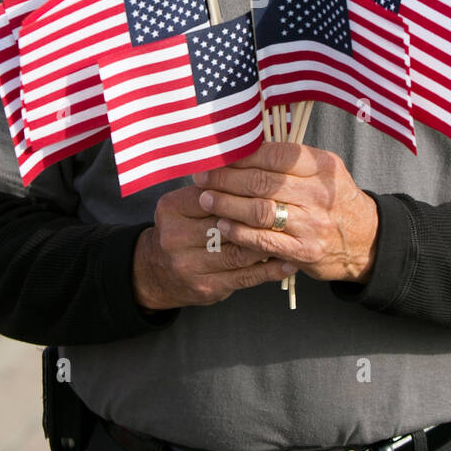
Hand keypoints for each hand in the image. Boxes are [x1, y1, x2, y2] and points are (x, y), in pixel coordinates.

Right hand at [133, 183, 296, 310]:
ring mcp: (189, 266)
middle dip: (259, 216)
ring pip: (239, 252)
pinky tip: (288, 263)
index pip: (213, 194)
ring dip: (269, 243)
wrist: (158, 273)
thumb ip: (214, 188)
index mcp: (171, 209)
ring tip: (293, 234)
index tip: (272, 182)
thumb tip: (255, 163)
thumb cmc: (183, 229)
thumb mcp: (186, 204)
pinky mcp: (206, 288)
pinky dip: (269, 271)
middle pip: (226, 224)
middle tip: (291, 207)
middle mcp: (175, 237)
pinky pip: (244, 278)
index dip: (243, 189)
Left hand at [192, 142, 378, 286]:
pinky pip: (264, 241)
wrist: (366, 241)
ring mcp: (313, 224)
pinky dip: (239, 233)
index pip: (275, 154)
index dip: (241, 155)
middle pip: (263, 182)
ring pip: (260, 210)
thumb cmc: (334, 200)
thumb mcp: (323, 171)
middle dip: (226, 179)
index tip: (217, 156)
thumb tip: (243, 146)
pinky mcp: (305, 251)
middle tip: (202, 178)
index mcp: (323, 166)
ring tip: (207, 199)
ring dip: (227, 204)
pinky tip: (223, 225)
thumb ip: (290, 160)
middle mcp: (320, 193)